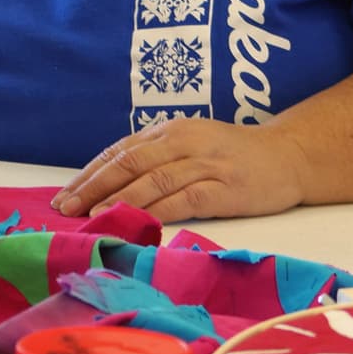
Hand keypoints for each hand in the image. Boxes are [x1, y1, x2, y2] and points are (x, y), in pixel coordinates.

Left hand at [52, 118, 311, 222]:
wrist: (288, 156)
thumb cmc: (233, 155)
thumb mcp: (190, 145)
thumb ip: (156, 158)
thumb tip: (108, 184)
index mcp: (171, 130)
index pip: (121, 151)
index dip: (90, 173)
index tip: (64, 195)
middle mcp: (184, 142)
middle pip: (129, 163)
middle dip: (93, 187)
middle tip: (66, 208)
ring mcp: (204, 164)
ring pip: (152, 181)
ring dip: (118, 200)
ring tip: (92, 218)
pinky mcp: (224, 188)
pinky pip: (184, 200)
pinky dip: (156, 212)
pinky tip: (137, 223)